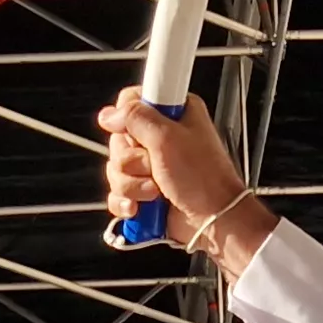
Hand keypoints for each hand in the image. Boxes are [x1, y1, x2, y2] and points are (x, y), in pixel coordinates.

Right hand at [97, 87, 276, 273]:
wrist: (213, 220)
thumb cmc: (204, 179)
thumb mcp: (168, 138)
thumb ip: (135, 117)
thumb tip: (109, 115)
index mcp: (173, 114)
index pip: (131, 102)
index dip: (126, 119)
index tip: (138, 136)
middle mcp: (161, 137)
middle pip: (118, 139)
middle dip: (131, 161)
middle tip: (154, 166)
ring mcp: (151, 166)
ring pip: (116, 169)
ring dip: (132, 185)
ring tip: (156, 191)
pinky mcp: (143, 191)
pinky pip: (116, 194)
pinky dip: (126, 203)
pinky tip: (141, 208)